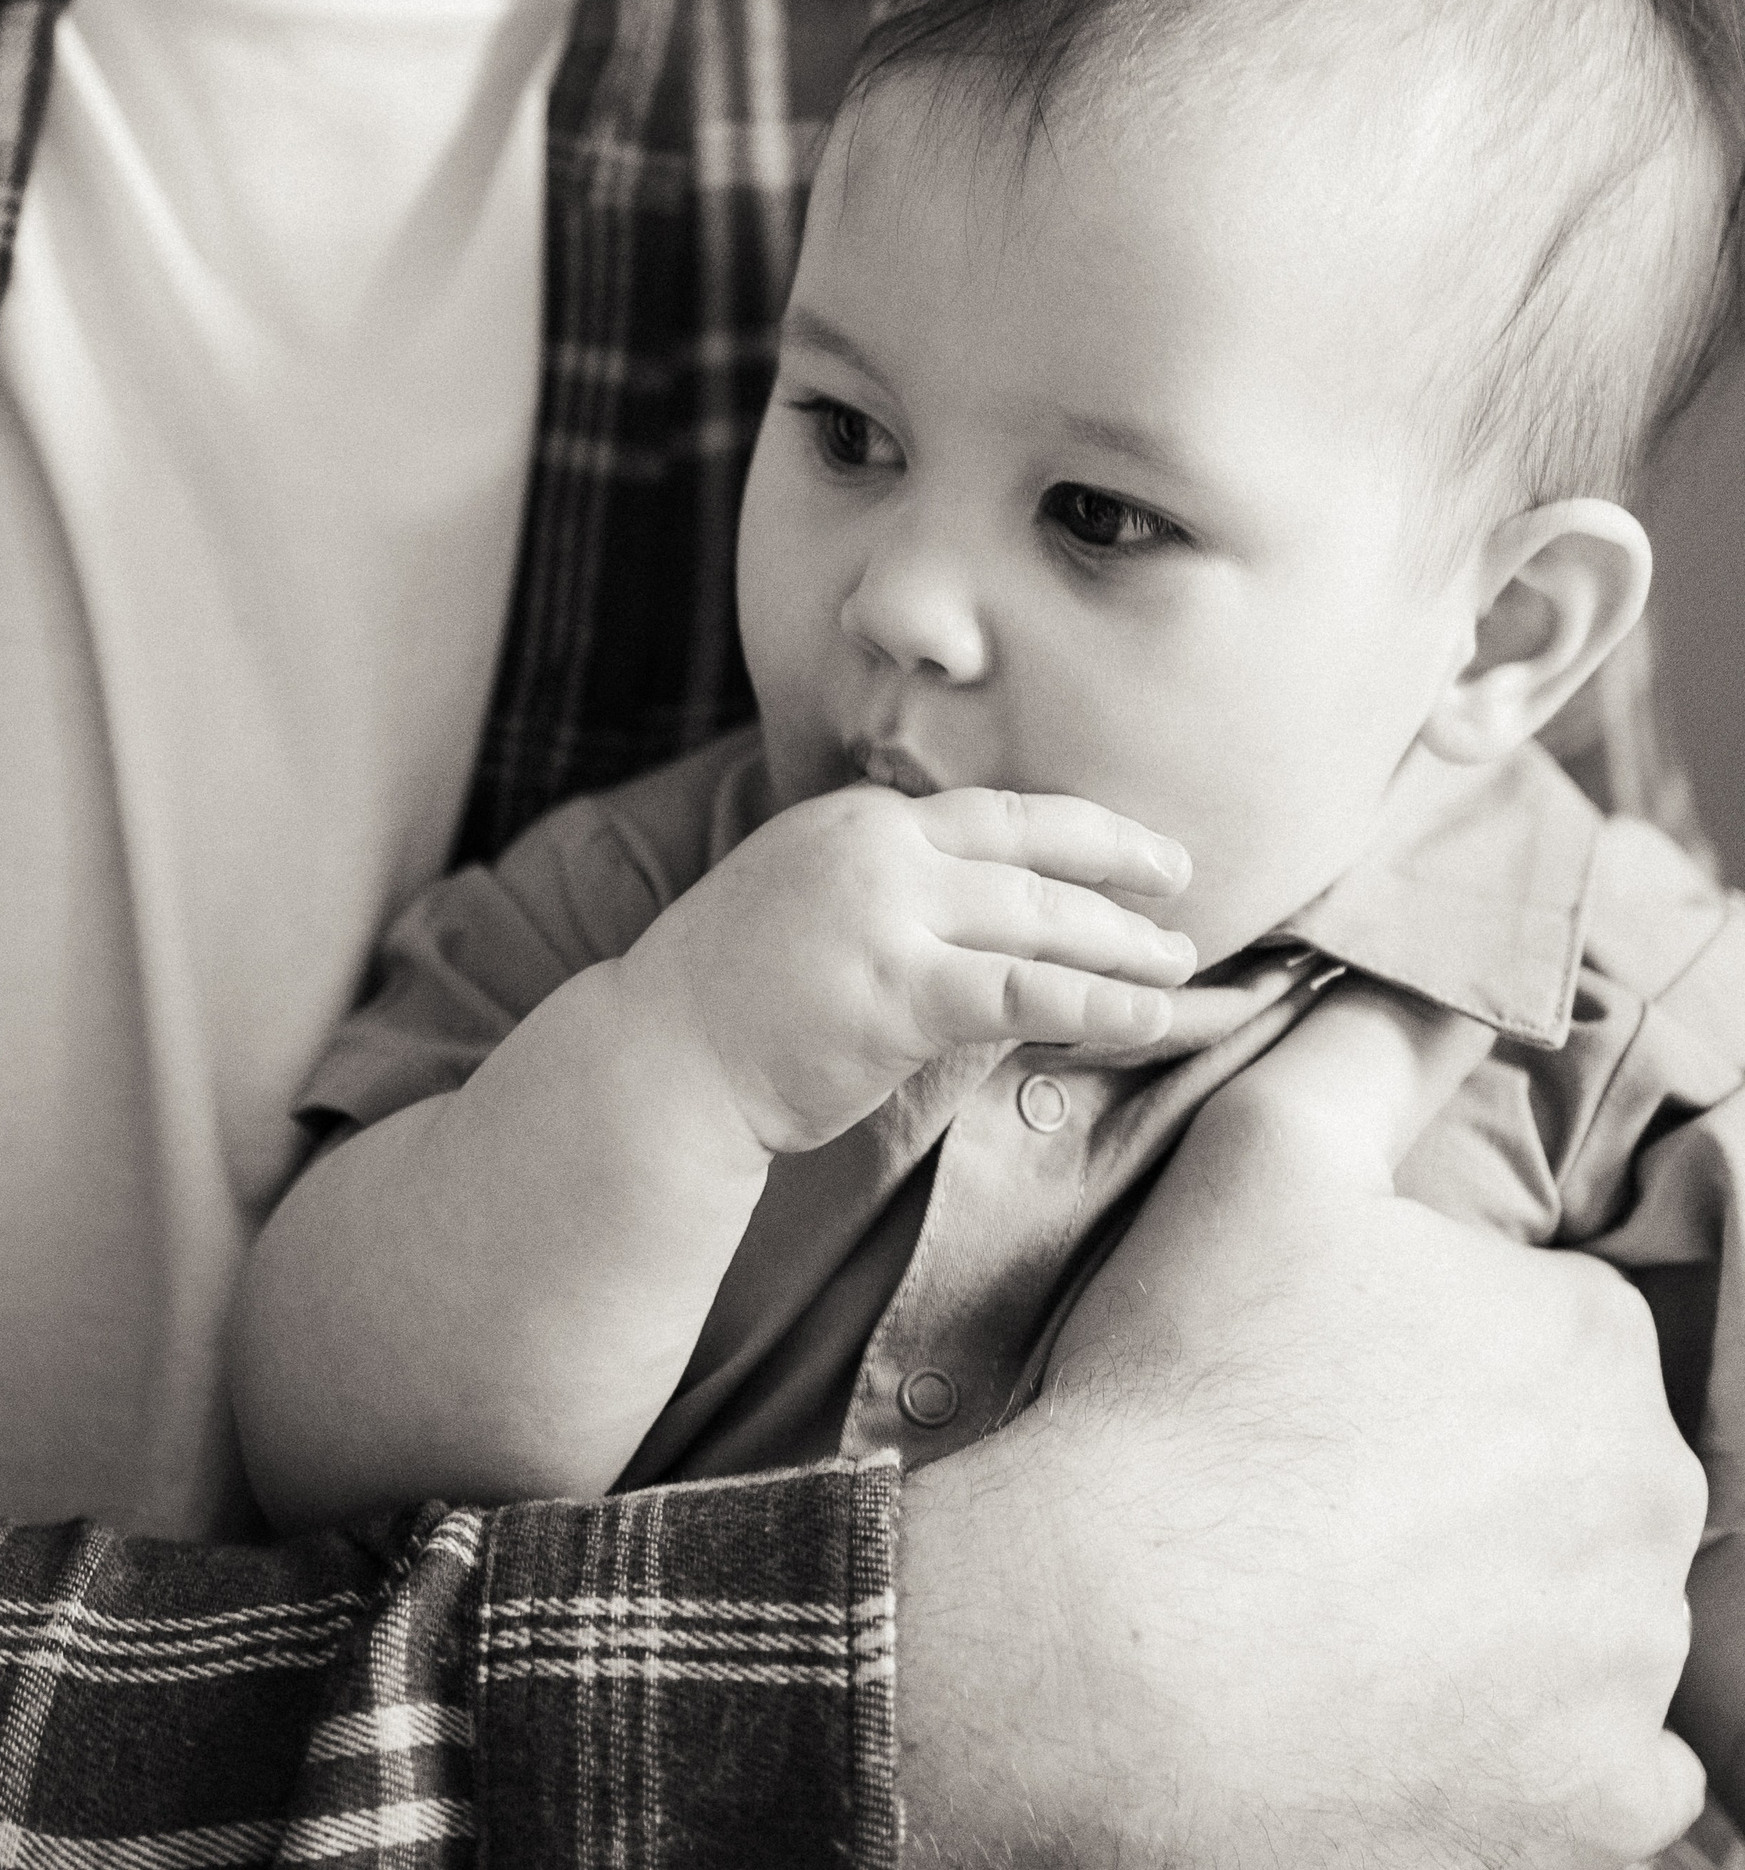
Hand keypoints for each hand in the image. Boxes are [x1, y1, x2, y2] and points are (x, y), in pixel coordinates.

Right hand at [620, 783, 1193, 1153]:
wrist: (659, 1057)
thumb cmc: (735, 995)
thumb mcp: (808, 898)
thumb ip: (887, 886)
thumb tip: (983, 907)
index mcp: (857, 818)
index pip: (995, 812)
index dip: (1078, 829)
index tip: (1136, 849)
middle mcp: (877, 849)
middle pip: (1032, 855)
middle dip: (1121, 873)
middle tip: (1184, 889)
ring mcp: (885, 916)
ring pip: (1040, 919)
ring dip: (1124, 942)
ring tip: (1180, 962)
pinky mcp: (897, 992)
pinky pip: (1026, 993)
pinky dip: (1100, 1003)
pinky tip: (1150, 1016)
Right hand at [898, 983, 1707, 1868]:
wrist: (1111, 1643)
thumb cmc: (1188, 1382)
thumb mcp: (1266, 1150)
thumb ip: (1374, 1043)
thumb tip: (1453, 972)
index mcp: (1589, 1342)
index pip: (1542, 1326)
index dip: (1427, 1343)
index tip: (1325, 1374)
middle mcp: (1647, 1505)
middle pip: (1572, 1469)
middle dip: (1479, 1470)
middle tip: (1322, 1483)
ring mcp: (1627, 1673)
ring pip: (1587, 1612)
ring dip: (1504, 1605)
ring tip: (1342, 1596)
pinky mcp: (1594, 1812)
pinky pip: (1609, 1769)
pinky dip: (1536, 1745)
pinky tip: (1420, 1708)